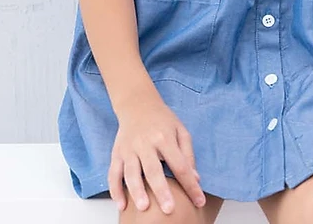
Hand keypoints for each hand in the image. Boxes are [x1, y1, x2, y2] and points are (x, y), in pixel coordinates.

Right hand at [107, 89, 205, 214]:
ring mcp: (129, 149)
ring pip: (131, 173)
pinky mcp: (117, 153)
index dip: (190, 184)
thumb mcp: (180, 130)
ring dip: (137, 191)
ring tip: (144, 207)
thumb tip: (195, 179)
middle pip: (154, 170)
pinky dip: (115, 190)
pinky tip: (121, 205)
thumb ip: (188, 154)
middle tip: (169, 209)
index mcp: (165, 137)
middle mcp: (146, 143)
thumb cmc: (162, 120)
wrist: (137, 104)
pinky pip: (113, 173)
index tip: (199, 201)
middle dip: (161, 190)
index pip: (180, 165)